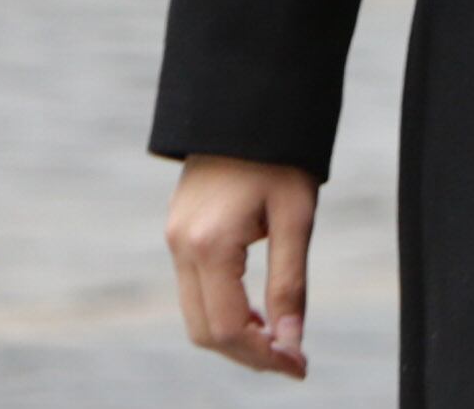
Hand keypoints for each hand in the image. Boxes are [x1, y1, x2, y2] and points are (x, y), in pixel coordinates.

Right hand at [167, 153, 320, 377]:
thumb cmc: (280, 156)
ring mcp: (173, 242)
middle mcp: (181, 248)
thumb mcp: (297, 217)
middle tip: (293, 361)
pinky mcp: (178, 235)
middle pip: (205, 331)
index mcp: (209, 245)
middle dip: (248, 354)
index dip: (263, 356)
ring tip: (281, 341)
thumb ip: (290, 283)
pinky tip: (259, 314)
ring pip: (196, 316)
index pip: (227, 327)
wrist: (246, 107)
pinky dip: (224, 313)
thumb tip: (290, 342)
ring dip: (236, 337)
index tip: (299, 366)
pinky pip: (195, 292)